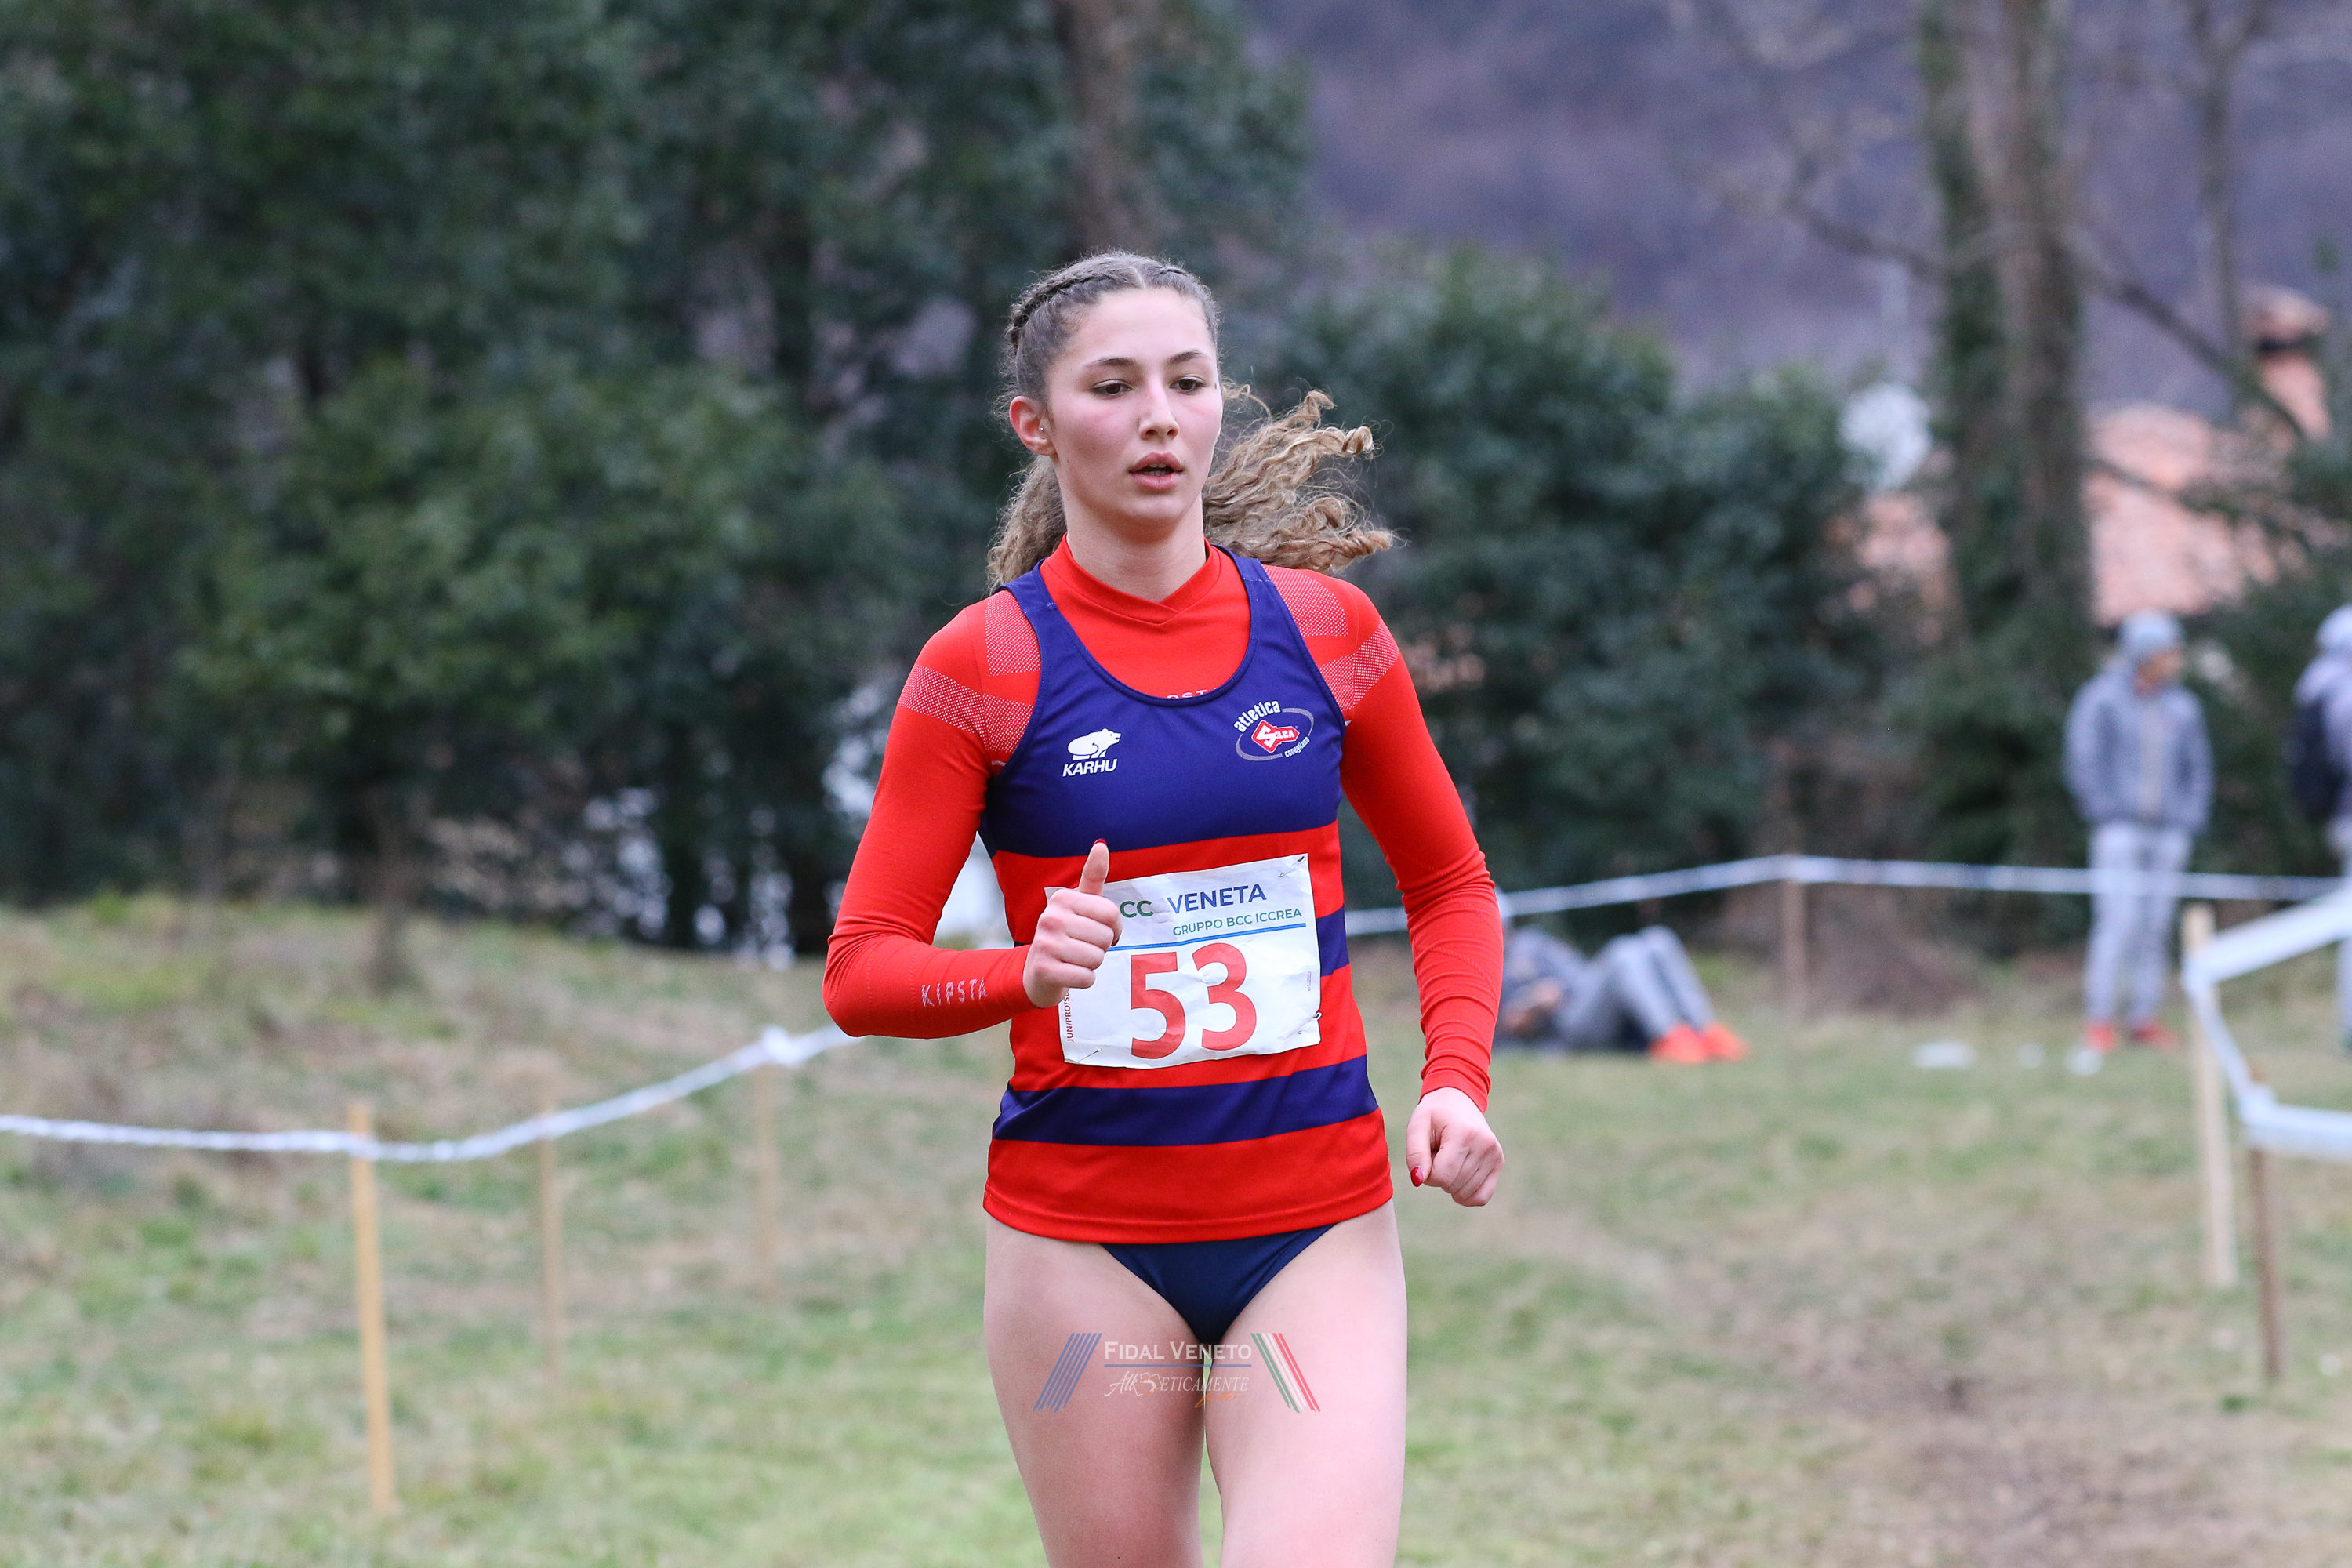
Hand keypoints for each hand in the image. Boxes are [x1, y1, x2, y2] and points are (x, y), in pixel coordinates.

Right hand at [1023, 841, 1123, 1009]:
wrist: (1037, 972)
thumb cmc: (1067, 934)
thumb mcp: (1080, 904)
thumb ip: (1093, 877)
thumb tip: (1102, 845)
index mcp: (1063, 898)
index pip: (1111, 914)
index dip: (1114, 928)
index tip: (1099, 931)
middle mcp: (1051, 917)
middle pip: (1105, 938)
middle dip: (1101, 948)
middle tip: (1083, 947)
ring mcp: (1045, 943)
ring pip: (1097, 959)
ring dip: (1092, 964)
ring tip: (1075, 959)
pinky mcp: (1045, 970)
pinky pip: (1087, 978)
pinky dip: (1084, 980)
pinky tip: (1069, 973)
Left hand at [1404, 1087, 1503, 1206]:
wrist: (1458, 1100)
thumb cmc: (1434, 1115)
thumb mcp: (1417, 1127)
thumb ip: (1415, 1154)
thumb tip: (1419, 1180)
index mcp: (1464, 1133)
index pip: (1441, 1176)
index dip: (1427, 1173)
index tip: (1427, 1156)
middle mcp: (1485, 1144)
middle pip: (1453, 1185)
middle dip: (1439, 1176)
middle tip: (1440, 1153)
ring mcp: (1495, 1154)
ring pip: (1466, 1194)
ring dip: (1451, 1183)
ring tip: (1451, 1158)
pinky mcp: (1499, 1162)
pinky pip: (1482, 1197)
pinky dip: (1467, 1195)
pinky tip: (1459, 1179)